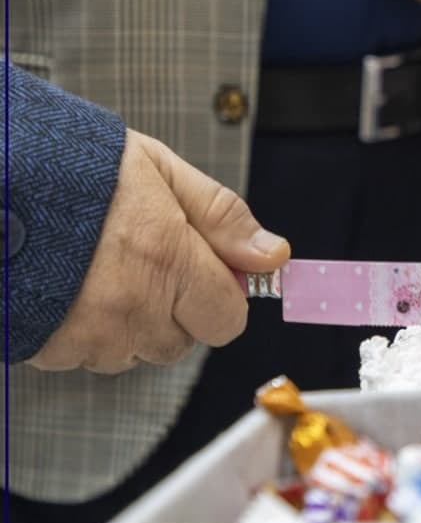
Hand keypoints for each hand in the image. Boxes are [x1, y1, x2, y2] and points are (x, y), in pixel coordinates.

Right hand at [28, 130, 290, 373]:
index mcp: (168, 258)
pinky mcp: (47, 348)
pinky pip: (81, 355)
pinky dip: (79, 330)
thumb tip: (272, 255)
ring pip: (130, 351)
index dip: (219, 296)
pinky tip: (65, 286)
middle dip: (171, 309)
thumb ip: (222, 217)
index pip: (228, 319)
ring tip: (94, 269)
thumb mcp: (160, 170)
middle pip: (179, 341)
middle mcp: (132, 305)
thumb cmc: (70, 167)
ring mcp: (86, 332)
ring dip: (123, 322)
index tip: (202, 272)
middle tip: (138, 261)